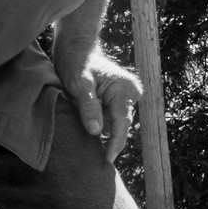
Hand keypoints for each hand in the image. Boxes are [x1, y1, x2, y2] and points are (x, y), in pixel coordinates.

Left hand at [54, 46, 142, 164]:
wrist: (76, 48)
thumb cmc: (77, 61)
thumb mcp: (78, 83)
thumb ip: (88, 106)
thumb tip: (96, 132)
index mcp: (126, 89)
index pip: (122, 122)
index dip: (115, 143)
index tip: (107, 160)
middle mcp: (131, 94)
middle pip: (119, 125)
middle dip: (104, 134)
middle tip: (86, 139)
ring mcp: (125, 98)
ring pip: (113, 124)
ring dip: (98, 126)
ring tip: (81, 118)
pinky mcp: (116, 102)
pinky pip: (108, 119)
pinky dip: (97, 122)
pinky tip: (86, 117)